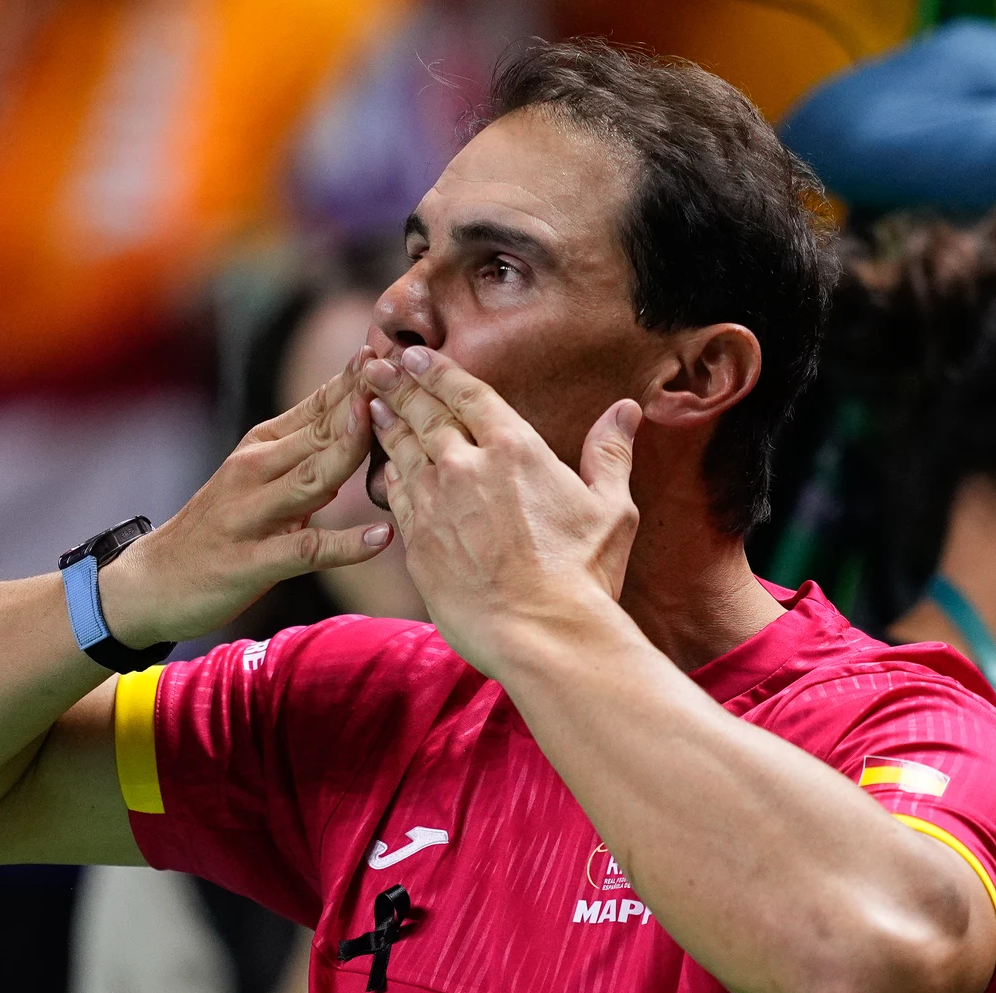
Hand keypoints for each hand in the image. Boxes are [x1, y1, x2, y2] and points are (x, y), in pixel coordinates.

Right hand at [98, 349, 394, 646]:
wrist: (152, 581)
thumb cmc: (216, 528)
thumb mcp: (255, 478)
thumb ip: (304, 454)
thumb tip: (357, 425)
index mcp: (261, 447)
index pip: (318, 404)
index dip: (357, 379)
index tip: (396, 352)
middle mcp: (255, 470)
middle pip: (320, 431)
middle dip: (364, 401)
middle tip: (408, 374)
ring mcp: (252, 515)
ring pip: (312, 479)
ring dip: (349, 452)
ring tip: (390, 430)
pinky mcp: (252, 561)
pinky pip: (306, 550)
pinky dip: (345, 545)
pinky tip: (380, 538)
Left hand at [360, 345, 641, 672]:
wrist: (541, 633)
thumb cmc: (583, 574)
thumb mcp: (610, 508)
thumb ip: (609, 453)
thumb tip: (625, 410)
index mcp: (515, 449)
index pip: (468, 395)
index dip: (438, 371)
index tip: (415, 355)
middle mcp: (466, 467)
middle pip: (425, 415)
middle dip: (397, 385)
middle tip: (373, 366)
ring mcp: (434, 504)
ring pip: (402, 451)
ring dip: (386, 423)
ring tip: (371, 403)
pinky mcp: (416, 542)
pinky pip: (395, 497)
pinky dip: (387, 474)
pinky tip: (383, 466)